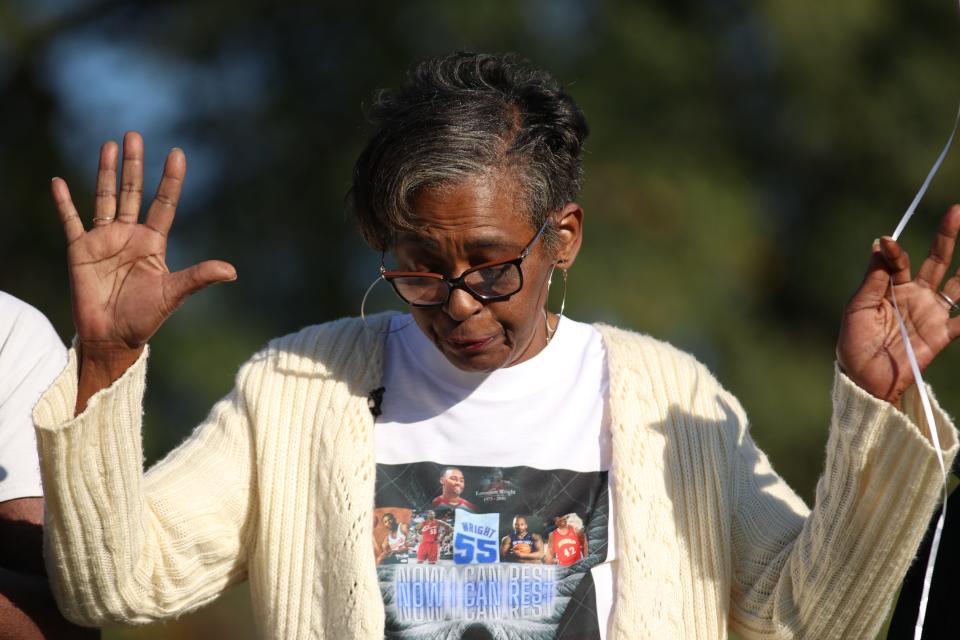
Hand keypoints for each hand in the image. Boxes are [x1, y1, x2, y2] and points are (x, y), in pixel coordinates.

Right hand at [52, 131, 235, 353]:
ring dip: (105, 172)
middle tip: (134, 134)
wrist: (113, 337)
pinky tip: (58, 182)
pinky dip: (64, 203)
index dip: (170, 180)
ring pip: (106, 198)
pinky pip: (71, 221)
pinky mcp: (80, 250)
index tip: (177, 153)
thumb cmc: (145, 317)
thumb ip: (198, 277)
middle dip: (134, 165)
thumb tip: (232, 271)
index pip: (164, 203)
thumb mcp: (173, 293)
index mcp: (153, 242)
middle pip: (133, 192)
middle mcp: (129, 235)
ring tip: (109, 145)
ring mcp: (104, 240)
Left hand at [837, 205, 959, 403]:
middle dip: (946, 237)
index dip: (894, 250)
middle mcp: (914, 295)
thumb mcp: (858, 308)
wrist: (864, 378)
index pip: (897, 261)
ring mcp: (931, 313)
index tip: (888, 241)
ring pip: (957, 284)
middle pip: (935, 260)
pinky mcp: (941, 334)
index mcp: (889, 287)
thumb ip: (873, 279)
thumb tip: (879, 243)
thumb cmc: (854, 342)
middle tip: (956, 210)